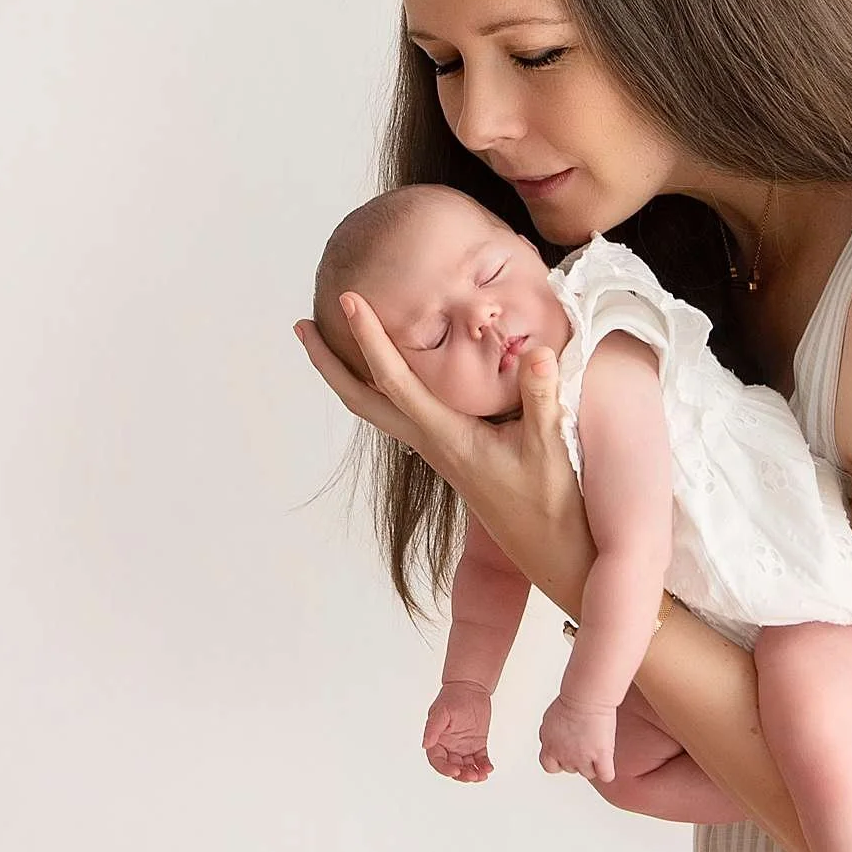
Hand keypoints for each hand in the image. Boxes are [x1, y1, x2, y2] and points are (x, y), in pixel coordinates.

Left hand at [293, 294, 592, 613]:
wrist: (550, 550)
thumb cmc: (550, 502)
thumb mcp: (549, 446)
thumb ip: (541, 398)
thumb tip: (535, 351)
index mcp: (445, 437)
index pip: (394, 382)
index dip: (370, 339)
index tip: (349, 300)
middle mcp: (430, 442)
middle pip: (360, 401)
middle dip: (327, 363)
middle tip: (300, 325)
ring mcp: (436, 448)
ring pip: (375, 408)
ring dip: (347, 375)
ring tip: (327, 341)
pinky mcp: (449, 451)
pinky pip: (400, 412)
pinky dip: (380, 386)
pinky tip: (389, 372)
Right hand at [422, 681, 494, 782]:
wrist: (471, 687)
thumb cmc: (453, 697)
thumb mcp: (441, 712)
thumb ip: (433, 729)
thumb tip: (425, 745)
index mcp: (438, 741)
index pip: (438, 761)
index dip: (445, 769)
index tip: (456, 770)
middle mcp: (450, 747)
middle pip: (454, 768)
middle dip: (463, 775)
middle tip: (472, 776)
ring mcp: (464, 747)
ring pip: (468, 767)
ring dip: (474, 774)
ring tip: (482, 775)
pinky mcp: (477, 744)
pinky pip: (480, 759)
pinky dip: (484, 766)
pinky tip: (488, 768)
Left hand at [538, 693, 620, 782]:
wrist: (586, 697)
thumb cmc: (571, 700)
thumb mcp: (551, 718)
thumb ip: (552, 734)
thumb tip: (555, 737)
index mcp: (549, 744)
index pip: (549, 766)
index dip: (558, 761)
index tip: (565, 754)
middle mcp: (563, 754)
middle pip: (571, 769)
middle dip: (578, 758)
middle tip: (586, 743)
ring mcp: (581, 757)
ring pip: (588, 773)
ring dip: (593, 763)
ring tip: (598, 746)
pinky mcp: (600, 756)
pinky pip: (605, 775)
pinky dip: (607, 771)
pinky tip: (607, 761)